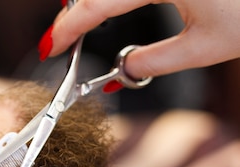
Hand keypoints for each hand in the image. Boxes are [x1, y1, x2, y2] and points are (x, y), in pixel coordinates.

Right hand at [44, 0, 239, 77]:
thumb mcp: (202, 48)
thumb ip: (150, 63)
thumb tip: (120, 73)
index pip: (98, 4)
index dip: (68, 28)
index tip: (50, 47)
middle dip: (76, 9)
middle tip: (62, 35)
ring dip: (97, 0)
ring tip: (82, 19)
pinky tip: (112, 5)